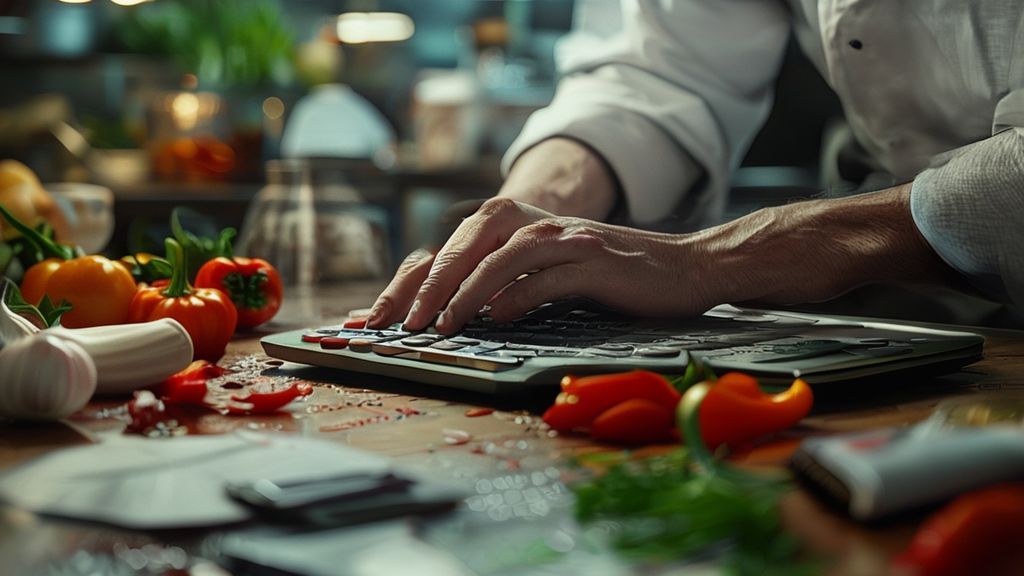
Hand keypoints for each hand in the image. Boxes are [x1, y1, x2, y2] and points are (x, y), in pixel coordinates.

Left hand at [366, 197, 711, 333]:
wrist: (682, 266)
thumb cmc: (610, 276)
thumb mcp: (550, 271)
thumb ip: (507, 281)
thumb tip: (456, 312)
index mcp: (517, 224)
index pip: (451, 249)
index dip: (412, 282)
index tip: (379, 316)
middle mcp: (536, 224)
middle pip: (466, 246)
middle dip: (428, 285)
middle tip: (400, 323)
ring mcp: (566, 239)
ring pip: (501, 259)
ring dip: (465, 293)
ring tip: (440, 326)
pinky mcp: (594, 262)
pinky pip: (546, 278)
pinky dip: (518, 297)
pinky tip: (496, 319)